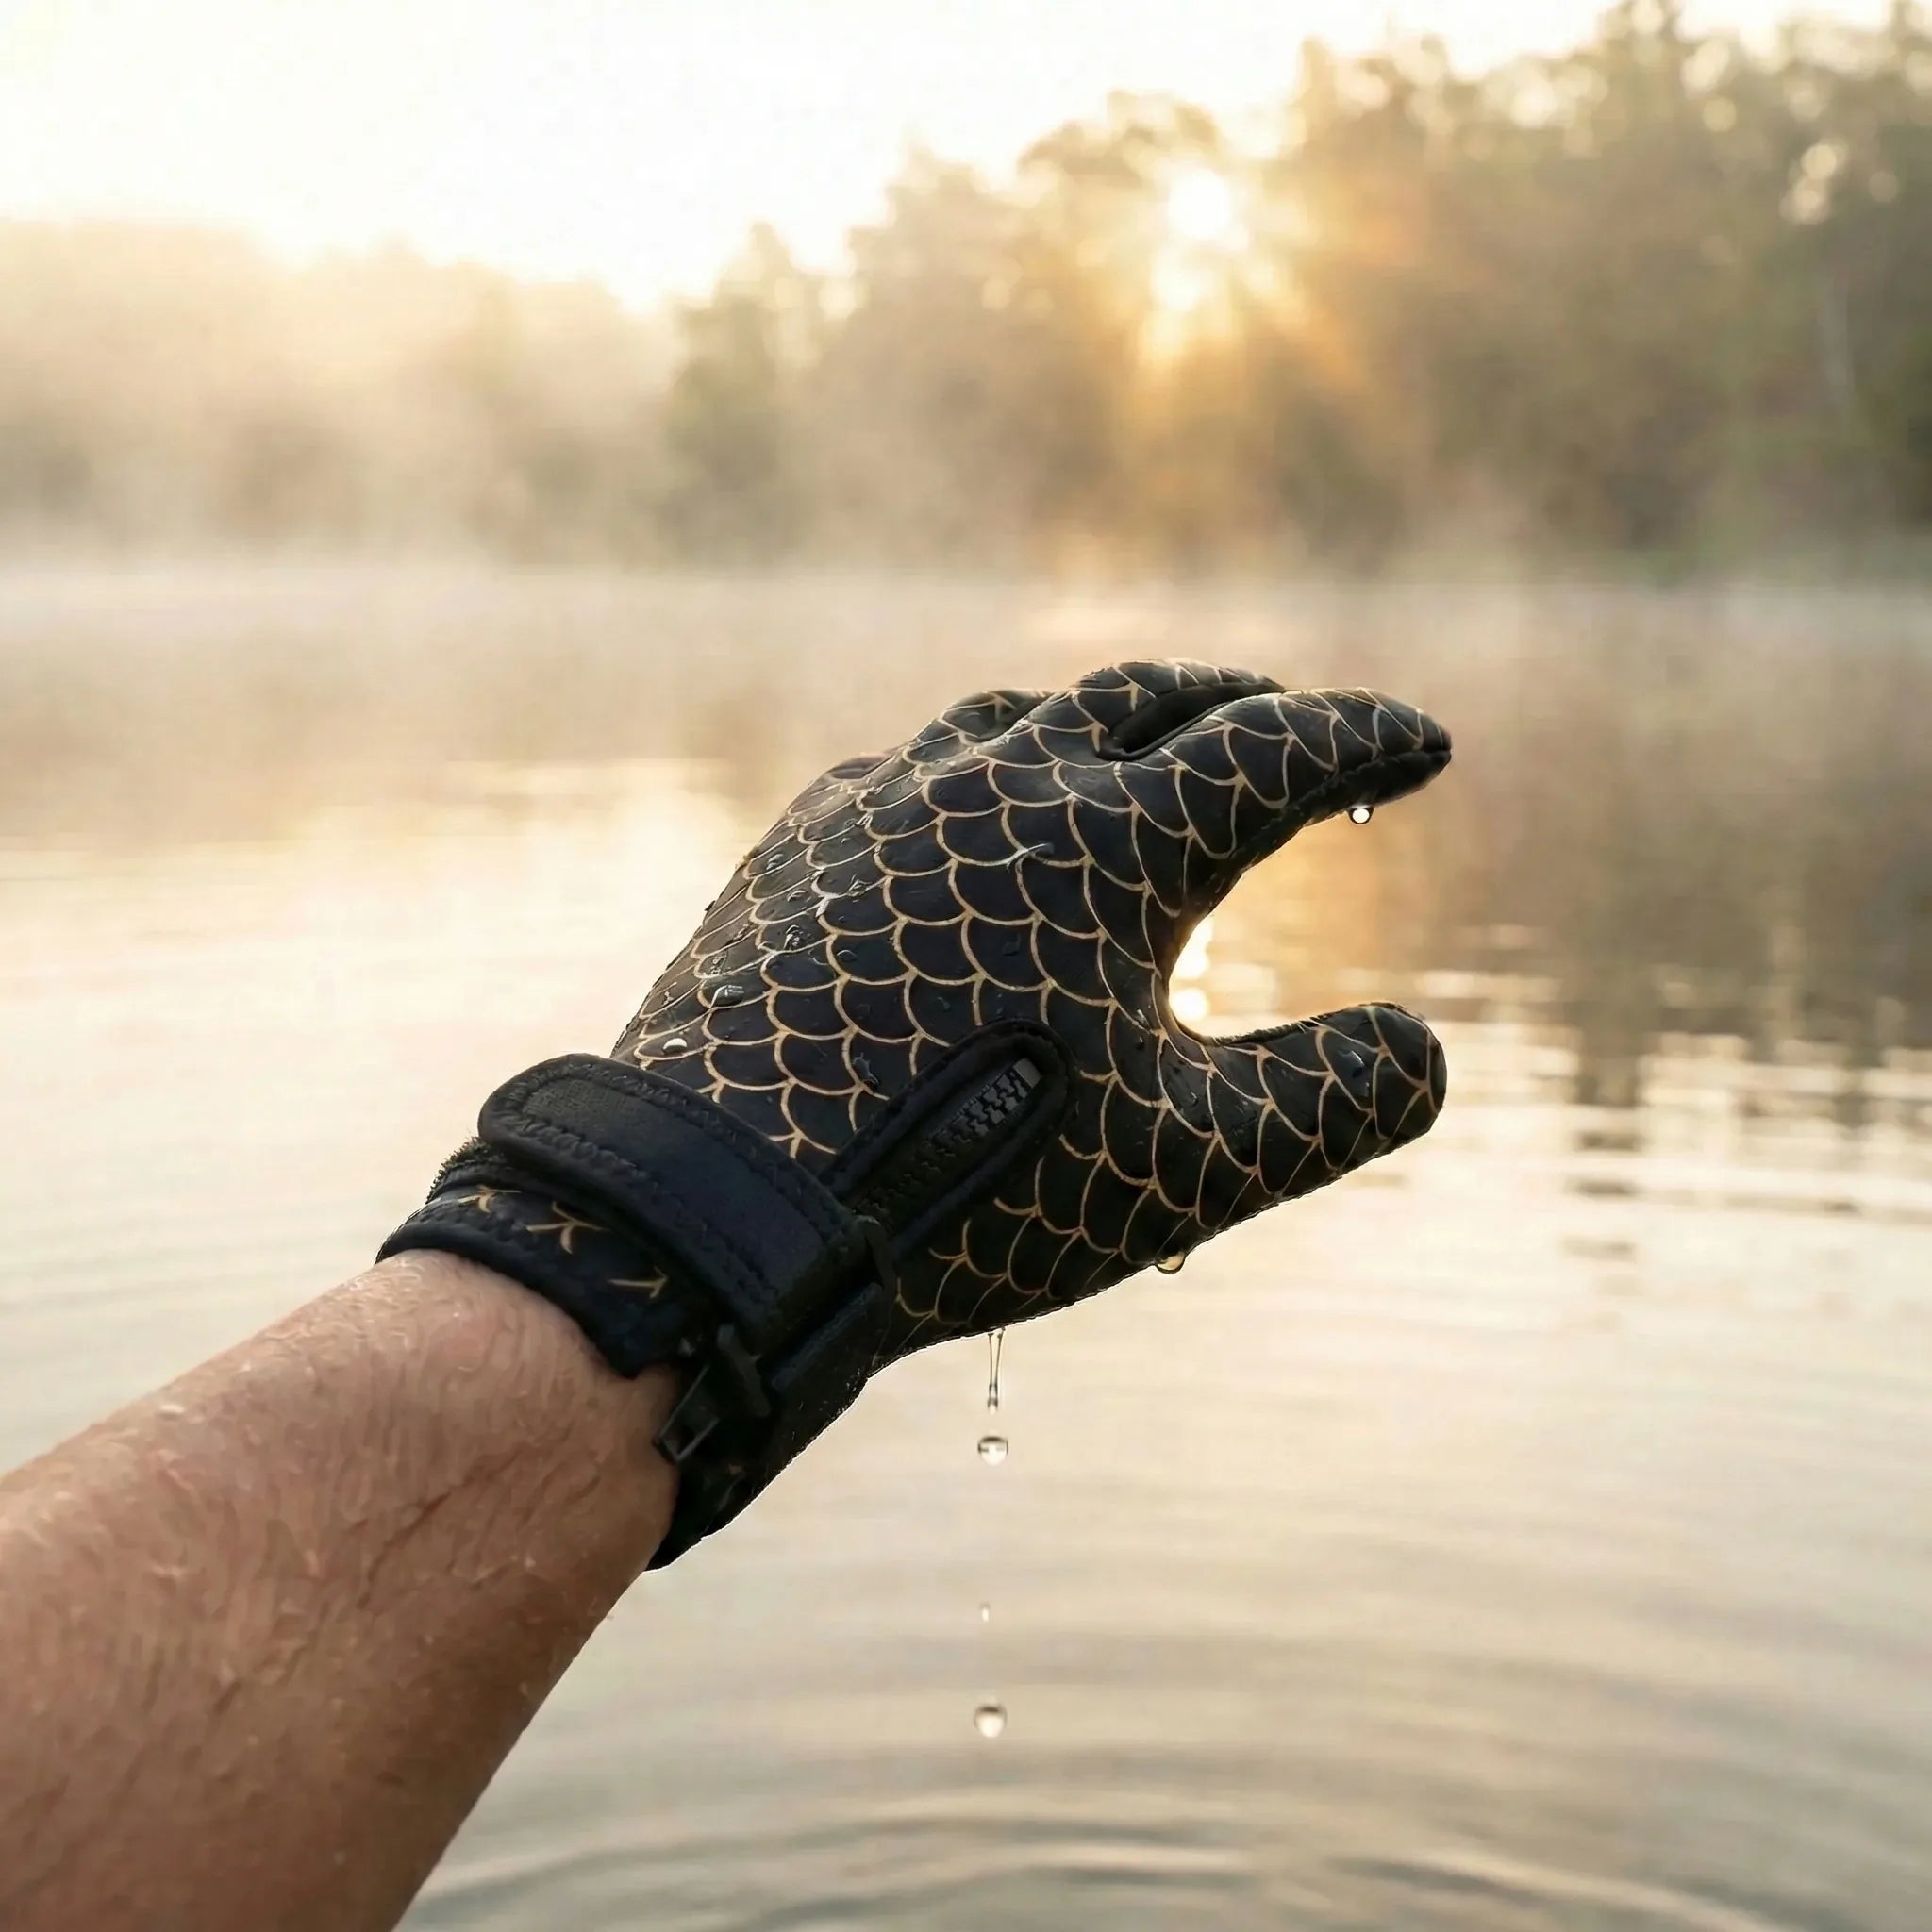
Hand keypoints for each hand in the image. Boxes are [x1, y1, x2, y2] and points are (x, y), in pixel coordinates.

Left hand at [385, 660, 1450, 1557]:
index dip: (1364, 739)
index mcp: (1117, 839)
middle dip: (1242, 704)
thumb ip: (1333, 1102)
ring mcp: (890, 799)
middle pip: (1153, 697)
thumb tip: (1424, 1051)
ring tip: (1144, 750)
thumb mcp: (1190, 1169)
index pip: (1278, 750)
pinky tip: (978, 807)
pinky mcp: (804, 840)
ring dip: (1106, 721)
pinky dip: (986, 767)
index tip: (1422, 743)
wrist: (724, 1199)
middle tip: (1294, 726)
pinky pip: (914, 764)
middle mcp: (1004, 781)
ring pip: (1024, 715)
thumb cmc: (973, 1187)